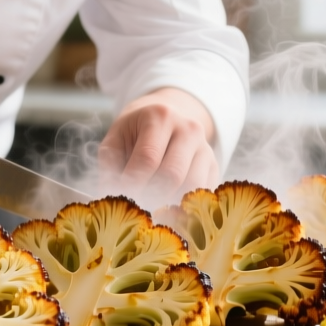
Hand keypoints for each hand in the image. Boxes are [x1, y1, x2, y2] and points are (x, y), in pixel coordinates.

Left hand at [98, 87, 219, 203]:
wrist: (165, 119)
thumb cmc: (135, 132)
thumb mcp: (116, 139)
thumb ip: (111, 165)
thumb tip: (112, 196)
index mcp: (160, 117)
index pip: (148, 158)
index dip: (132, 184)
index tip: (121, 199)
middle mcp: (188, 129)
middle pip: (173, 174)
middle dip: (151, 196)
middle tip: (135, 208)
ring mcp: (205, 147)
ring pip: (192, 186)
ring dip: (170, 203)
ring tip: (151, 207)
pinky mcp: (214, 165)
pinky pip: (203, 192)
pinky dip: (185, 206)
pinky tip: (168, 207)